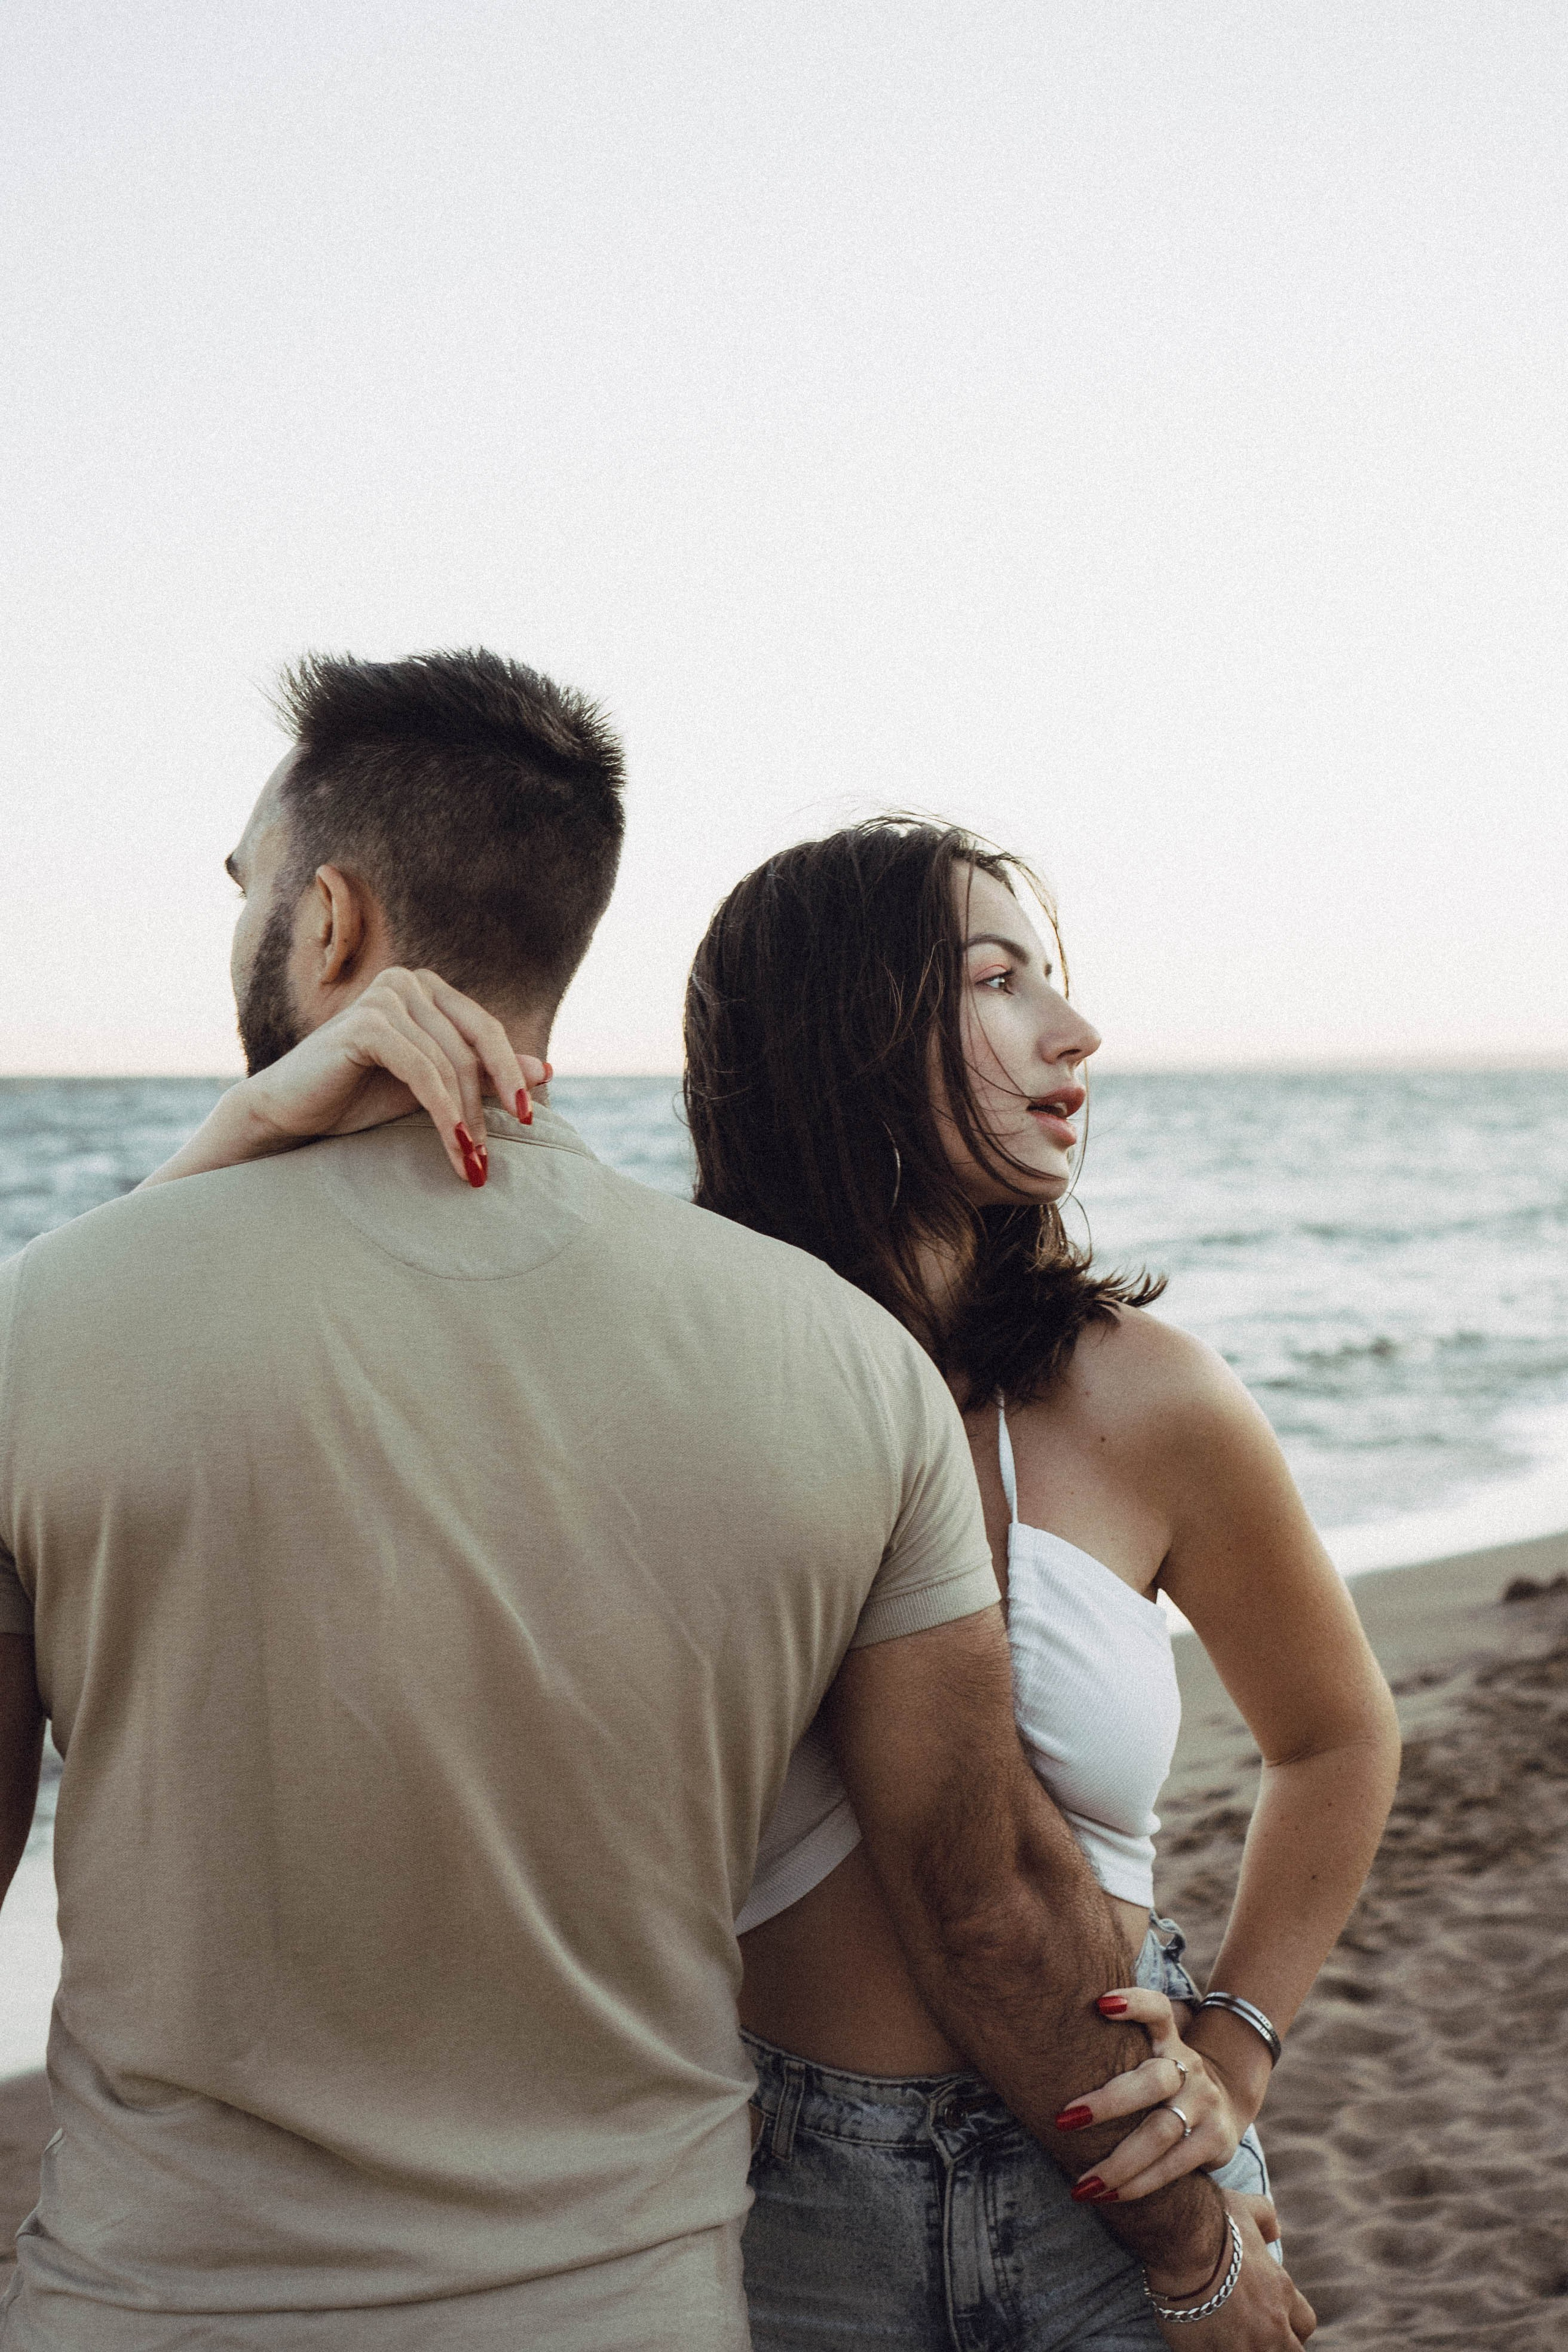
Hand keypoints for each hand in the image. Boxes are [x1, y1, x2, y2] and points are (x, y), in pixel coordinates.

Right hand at [242, 969, 546, 1186]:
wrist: (288, 1112)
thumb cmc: (357, 1098)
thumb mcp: (432, 1087)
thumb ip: (481, 1074)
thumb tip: (546, 1071)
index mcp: (427, 989)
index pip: (485, 1030)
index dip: (511, 1073)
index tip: (529, 1118)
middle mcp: (408, 982)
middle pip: (473, 1047)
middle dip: (489, 1104)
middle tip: (492, 1156)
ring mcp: (386, 997)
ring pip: (450, 1064)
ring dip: (465, 1121)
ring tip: (471, 1165)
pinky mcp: (368, 1024)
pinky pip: (423, 1072)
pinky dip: (444, 1113)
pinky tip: (453, 1148)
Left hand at [1060, 1985, 1250, 2202]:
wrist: (1222, 2106)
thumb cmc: (1158, 2082)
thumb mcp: (1145, 2056)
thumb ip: (1110, 2050)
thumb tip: (1029, 2053)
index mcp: (1166, 2040)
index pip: (1157, 2010)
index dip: (1134, 2003)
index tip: (1099, 2003)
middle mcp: (1188, 2066)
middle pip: (1152, 2080)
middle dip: (1108, 2103)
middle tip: (1064, 2119)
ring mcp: (1204, 2102)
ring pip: (1162, 2131)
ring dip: (1119, 2162)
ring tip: (1083, 2183)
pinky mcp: (1216, 2139)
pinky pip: (1175, 2165)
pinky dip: (1141, 2184)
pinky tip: (1111, 2195)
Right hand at [1152, 2193, 1314, 2346]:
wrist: (1181, 2243)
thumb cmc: (1212, 2222)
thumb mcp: (1244, 2208)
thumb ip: (1265, 2217)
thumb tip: (1274, 2231)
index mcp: (1281, 2291)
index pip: (1304, 2323)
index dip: (1290, 2324)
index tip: (1273, 2320)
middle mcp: (1272, 2323)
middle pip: (1291, 2351)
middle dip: (1277, 2345)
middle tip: (1254, 2337)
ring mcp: (1246, 2345)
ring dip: (1251, 2350)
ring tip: (1231, 2341)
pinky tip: (1207, 2346)